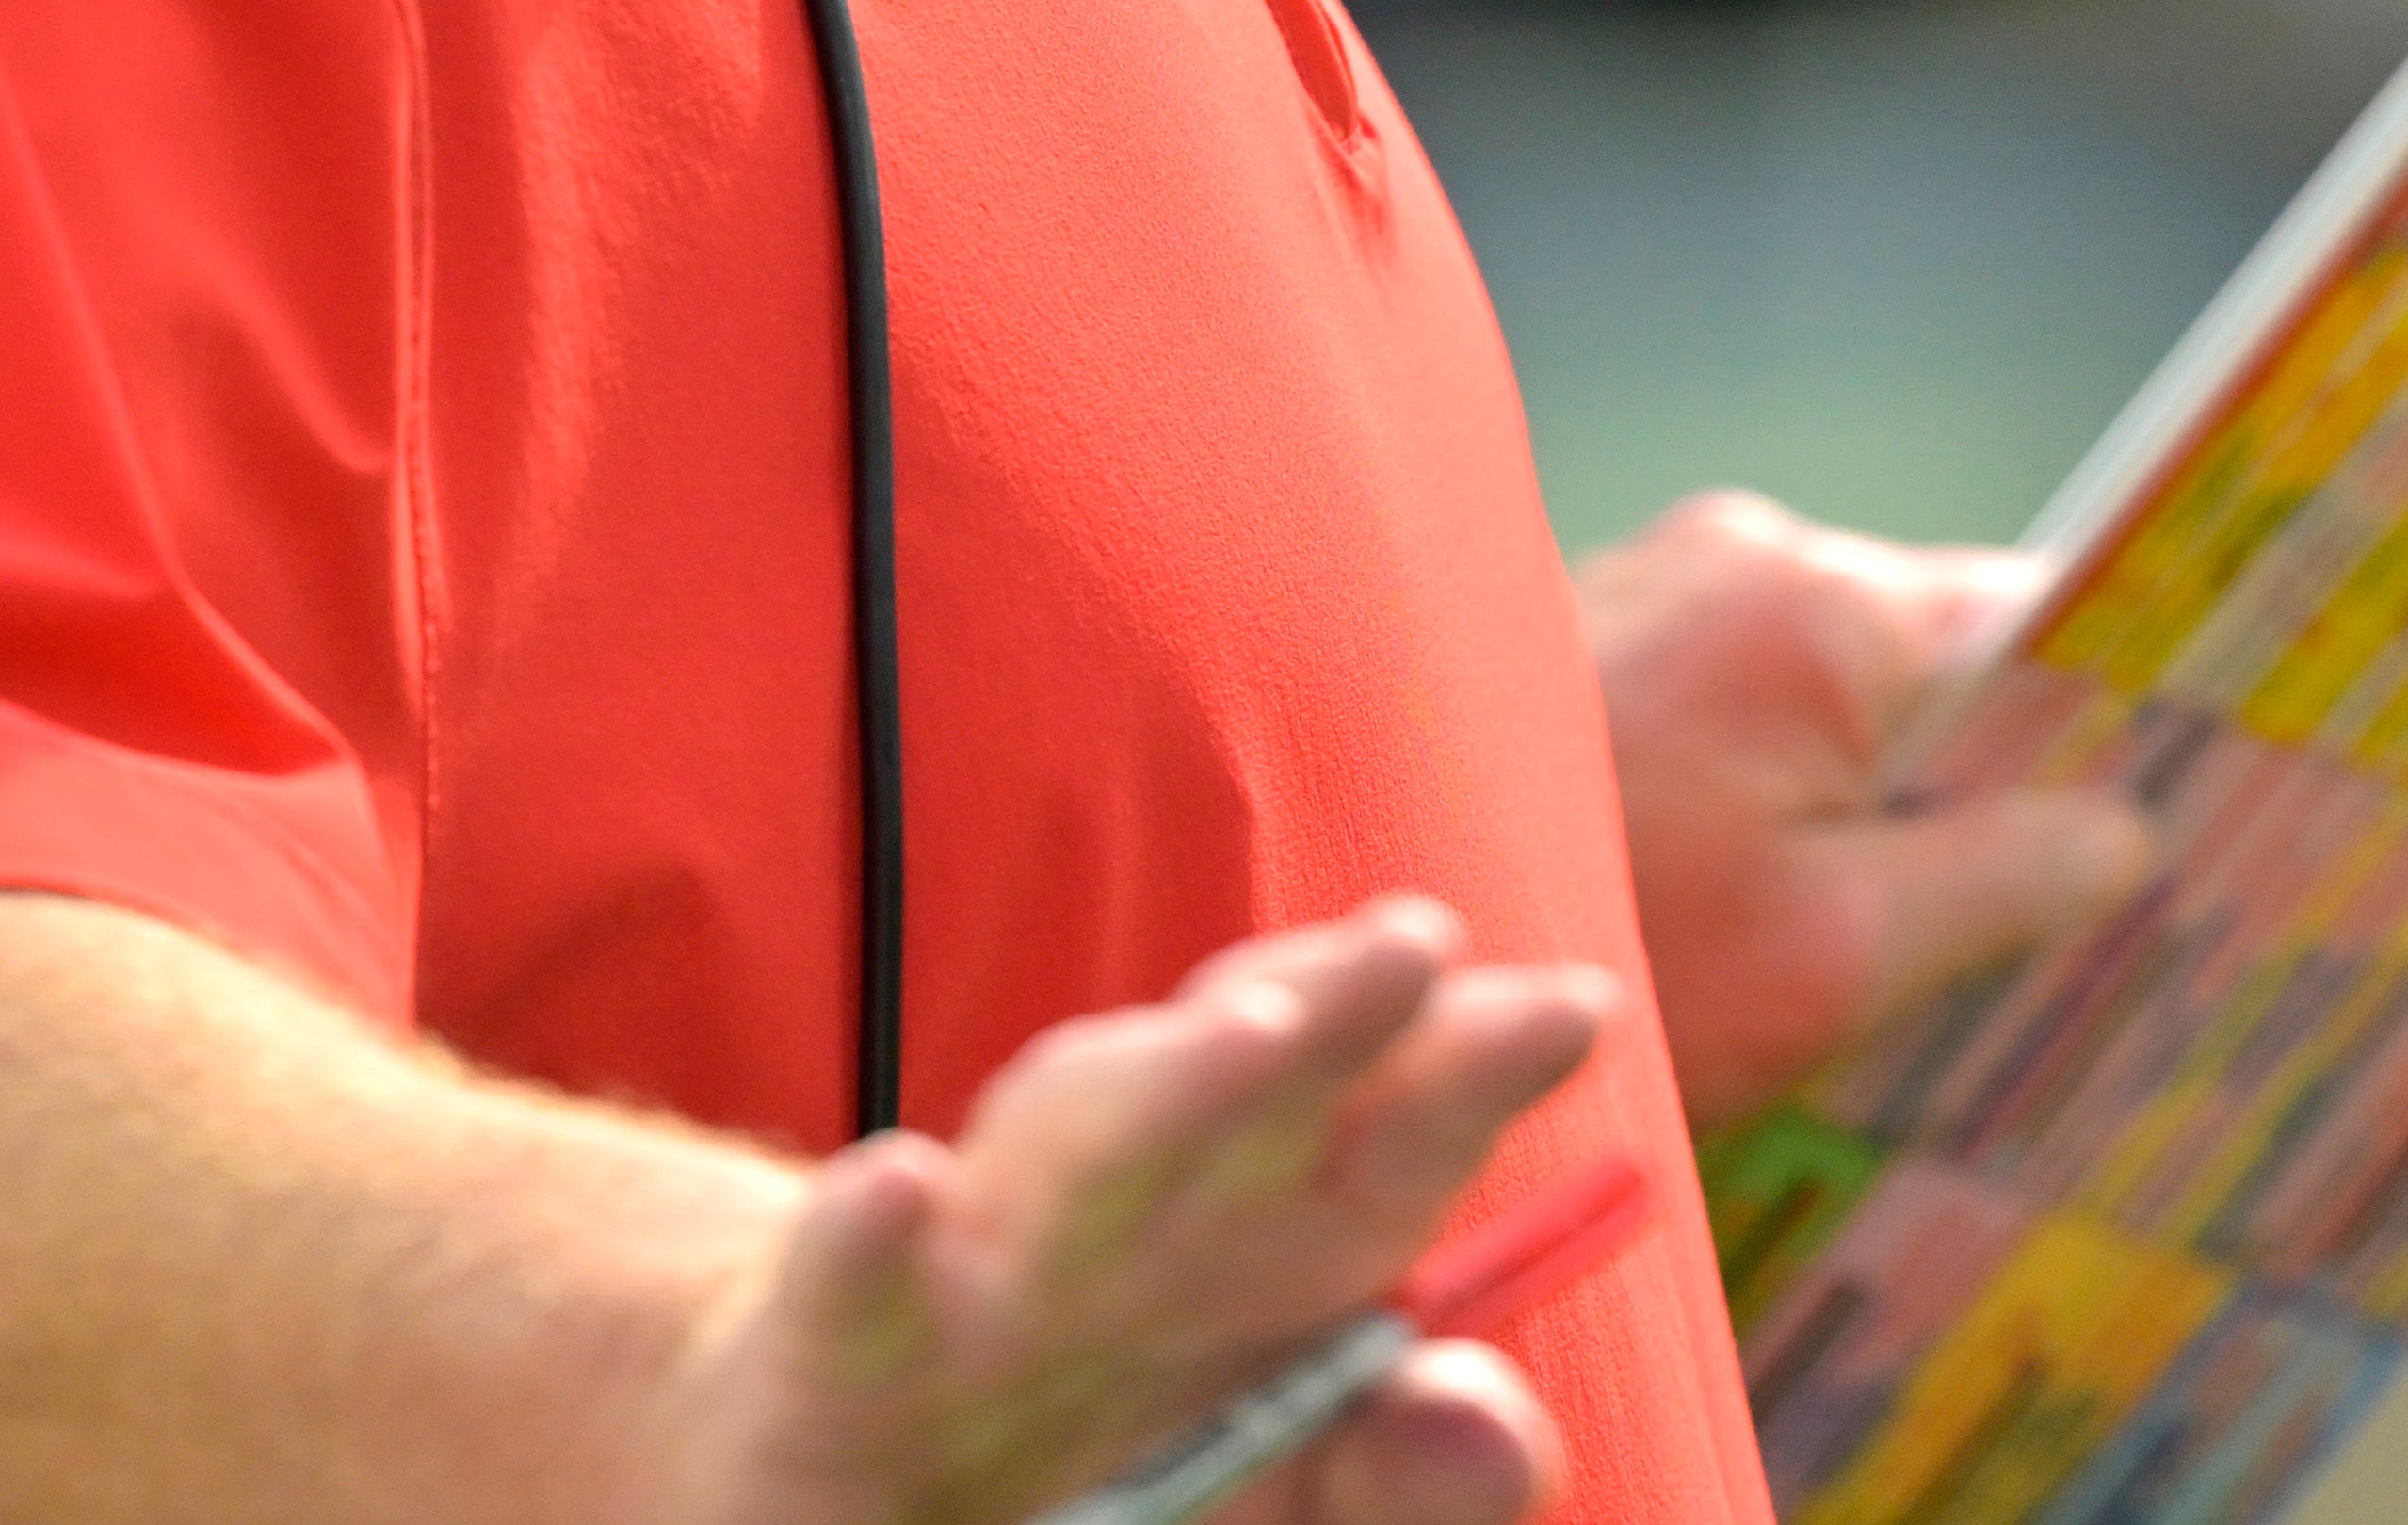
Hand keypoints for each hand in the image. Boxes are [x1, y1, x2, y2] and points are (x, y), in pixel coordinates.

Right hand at [649, 895, 1612, 1524]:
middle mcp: (1119, 1233)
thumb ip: (1398, 1470)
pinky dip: (865, 1238)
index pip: (1377, 1145)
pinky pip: (850, 1294)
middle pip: (1238, 1107)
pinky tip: (896, 1183)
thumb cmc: (1089, 1466)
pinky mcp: (836, 1366)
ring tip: (1253, 1033)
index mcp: (1248, 1257)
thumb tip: (1491, 1417)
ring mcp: (976, 1286)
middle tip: (1422, 939)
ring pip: (1067, 1164)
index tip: (1572, 1005)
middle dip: (1329, 1018)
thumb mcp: (1278, 1490)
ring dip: (1156, 1089)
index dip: (1466, 1073)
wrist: (844, 1485)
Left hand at [1578, 491, 2157, 1127]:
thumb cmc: (1591, 944)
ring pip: (1839, 688)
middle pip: (1943, 657)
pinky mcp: (1587, 641)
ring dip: (1882, 793)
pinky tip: (1784, 895)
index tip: (2203, 782)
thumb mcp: (1828, 956)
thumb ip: (1999, 877)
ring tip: (1915, 928)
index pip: (2042, 618)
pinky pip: (1744, 701)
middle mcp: (1743, 552)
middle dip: (2002, 772)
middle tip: (2067, 903)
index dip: (2129, 702)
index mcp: (1825, 604)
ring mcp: (1654, 584)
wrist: (1332, 932)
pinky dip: (1784, 787)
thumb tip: (2133, 824)